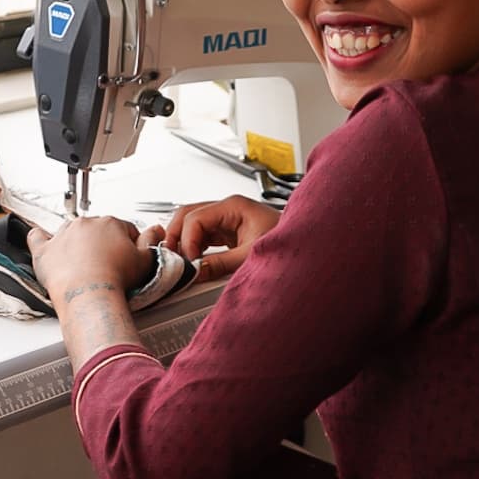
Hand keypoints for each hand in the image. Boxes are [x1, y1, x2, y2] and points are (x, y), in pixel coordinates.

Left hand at [27, 216, 156, 301]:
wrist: (90, 294)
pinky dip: (40, 239)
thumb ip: (151, 242)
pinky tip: (45, 243)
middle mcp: (85, 224)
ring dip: (75, 243)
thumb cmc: (115, 279)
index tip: (126, 257)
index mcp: (110, 223)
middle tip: (107, 264)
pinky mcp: (45, 251)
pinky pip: (38, 237)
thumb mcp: (145, 260)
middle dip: (102, 243)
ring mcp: (63, 236)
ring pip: (70, 233)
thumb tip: (156, 231)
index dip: (127, 245)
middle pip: (96, 230)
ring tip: (82, 262)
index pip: (123, 229)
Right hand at [158, 195, 281, 281]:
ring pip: (192, 223)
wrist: (306, 244)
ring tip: (179, 259)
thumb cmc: (288, 241)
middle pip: (188, 214)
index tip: (188, 261)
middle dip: (176, 235)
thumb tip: (197, 271)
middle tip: (171, 257)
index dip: (187, 240)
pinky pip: (202, 234)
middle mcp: (227, 209)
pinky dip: (193, 245)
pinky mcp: (227, 231)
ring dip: (183, 240)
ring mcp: (226, 219)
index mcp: (233, 207)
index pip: (196, 217)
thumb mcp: (252, 256)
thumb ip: (222, 264)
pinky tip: (191, 259)